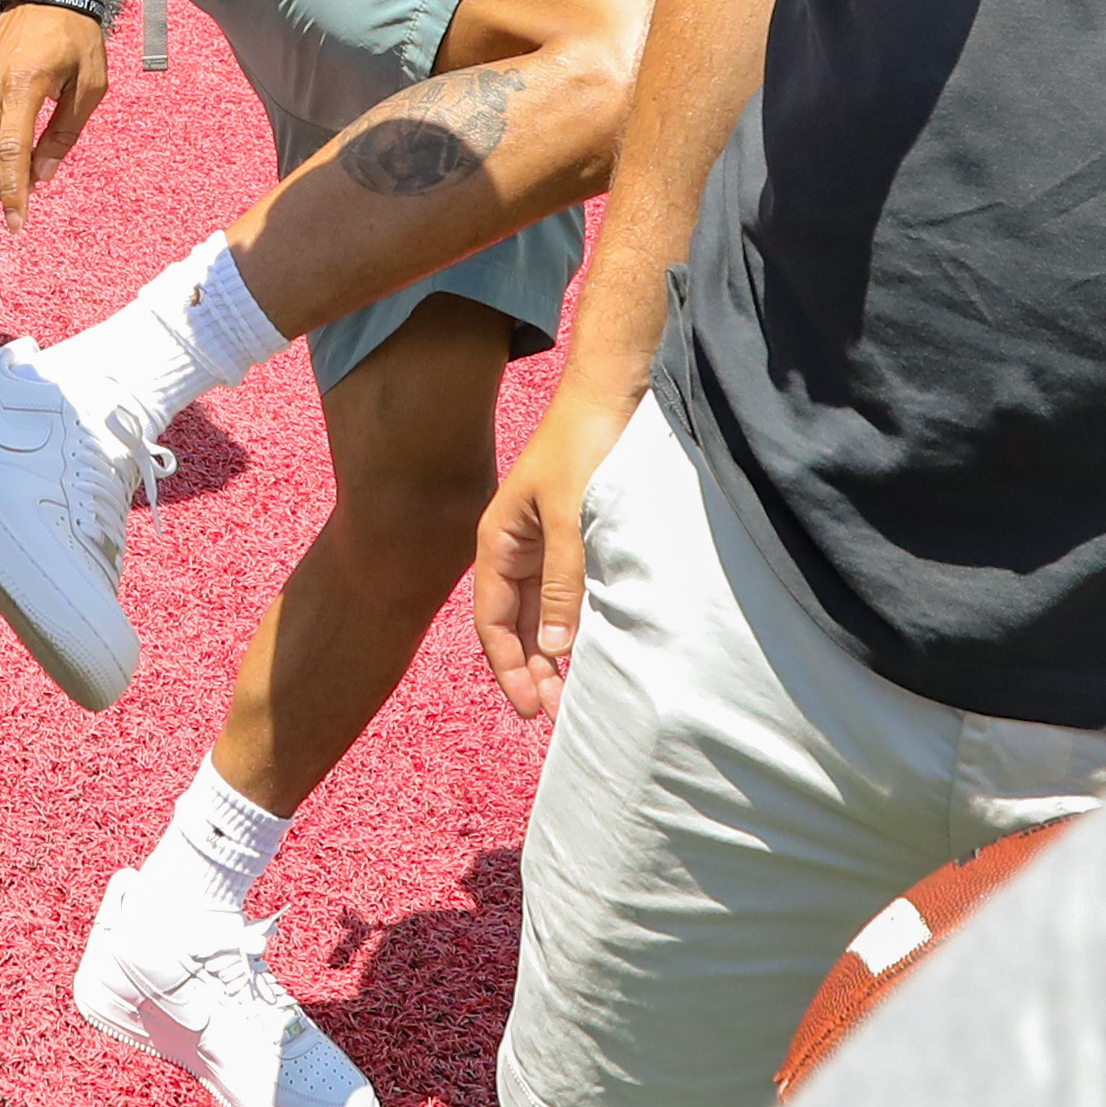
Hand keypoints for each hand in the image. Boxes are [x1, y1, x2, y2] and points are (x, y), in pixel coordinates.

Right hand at [0, 0, 112, 215]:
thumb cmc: (75, 37)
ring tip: (27, 165)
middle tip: (23, 198)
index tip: (17, 223)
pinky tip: (16, 135)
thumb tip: (44, 176)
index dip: (13, 193)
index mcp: (25, 86)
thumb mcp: (89, 86)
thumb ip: (65, 134)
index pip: (12, 152)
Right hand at [471, 379, 623, 720]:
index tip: (532, 708)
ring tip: (577, 692)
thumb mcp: (568, 517)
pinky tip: (597, 648)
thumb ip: (562, 581)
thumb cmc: (581, 446)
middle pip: (518, 625)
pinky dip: (581, 624)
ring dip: (557, 653)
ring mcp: (549, 545)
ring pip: (546, 614)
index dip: (508, 667)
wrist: (612, 394)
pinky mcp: (581, 540)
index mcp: (498, 542)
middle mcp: (519, 549)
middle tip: (560, 712)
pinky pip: (573, 593)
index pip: (493, 622)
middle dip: (534, 670)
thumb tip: (556, 647)